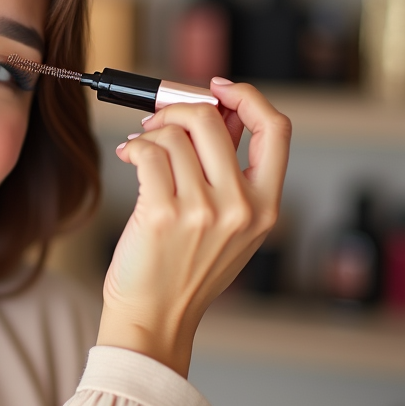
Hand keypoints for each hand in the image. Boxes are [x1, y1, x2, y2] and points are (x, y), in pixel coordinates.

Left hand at [96, 78, 291, 376]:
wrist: (155, 316)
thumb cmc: (184, 269)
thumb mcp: (230, 225)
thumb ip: (231, 171)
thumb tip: (218, 109)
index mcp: (266, 206)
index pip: (276, 129)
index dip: (248, 97)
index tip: (218, 89)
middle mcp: (241, 207)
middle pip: (212, 120)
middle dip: (177, 110)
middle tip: (157, 122)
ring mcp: (204, 211)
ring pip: (174, 136)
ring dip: (149, 134)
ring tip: (139, 150)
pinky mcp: (164, 213)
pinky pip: (148, 152)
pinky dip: (133, 147)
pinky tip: (128, 157)